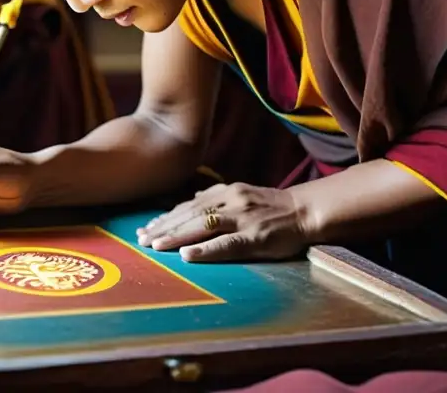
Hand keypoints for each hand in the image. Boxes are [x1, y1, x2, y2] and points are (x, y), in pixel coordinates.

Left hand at [135, 182, 307, 261]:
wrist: (306, 210)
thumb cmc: (272, 206)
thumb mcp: (242, 193)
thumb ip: (217, 197)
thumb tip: (194, 196)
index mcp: (224, 191)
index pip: (188, 205)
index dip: (165, 217)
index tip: (145, 228)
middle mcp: (229, 201)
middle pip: (189, 214)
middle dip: (163, 227)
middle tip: (140, 239)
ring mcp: (241, 218)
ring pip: (201, 225)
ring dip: (175, 236)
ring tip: (155, 246)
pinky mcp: (254, 236)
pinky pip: (226, 243)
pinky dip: (205, 249)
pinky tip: (187, 255)